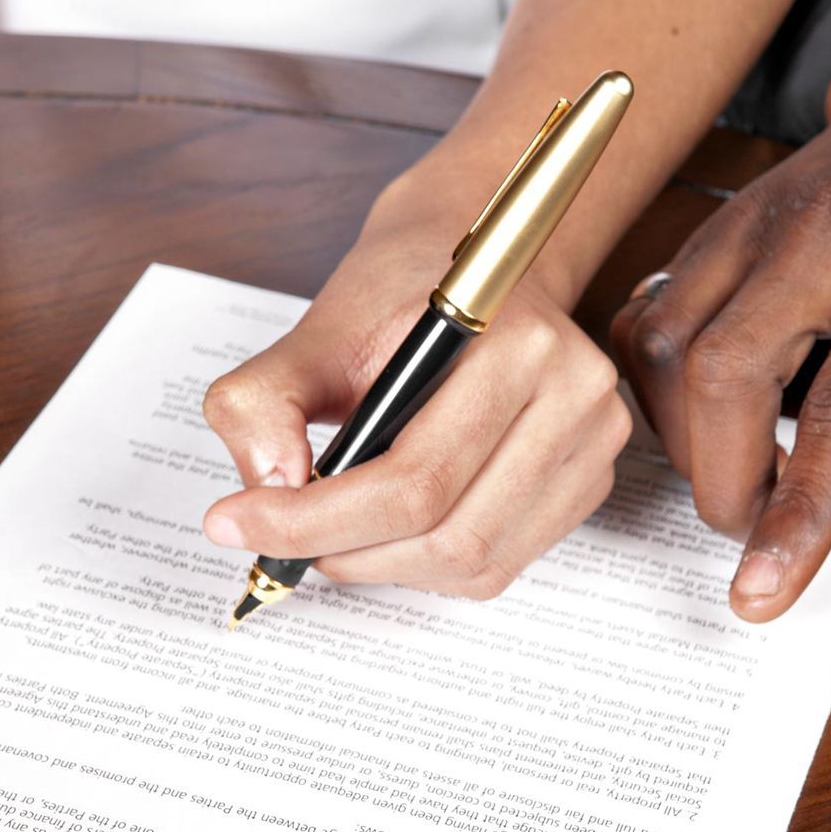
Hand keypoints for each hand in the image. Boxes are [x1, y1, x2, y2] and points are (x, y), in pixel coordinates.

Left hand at [201, 203, 631, 598]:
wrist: (471, 266)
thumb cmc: (399, 295)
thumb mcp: (313, 330)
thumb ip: (263, 402)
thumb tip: (266, 487)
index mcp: (519, 344)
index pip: (414, 479)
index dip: (315, 519)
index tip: (236, 522)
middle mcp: (576, 396)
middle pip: (449, 535)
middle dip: (346, 551)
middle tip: (279, 537)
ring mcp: (594, 445)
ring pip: (475, 564)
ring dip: (385, 564)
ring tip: (333, 529)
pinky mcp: (590, 482)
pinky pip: (500, 565)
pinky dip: (428, 564)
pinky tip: (391, 526)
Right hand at [612, 14, 830, 621]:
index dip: (800, 509)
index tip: (764, 590)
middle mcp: (825, 230)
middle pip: (724, 376)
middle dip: (724, 484)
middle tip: (762, 532)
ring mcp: (755, 223)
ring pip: (665, 349)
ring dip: (687, 443)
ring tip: (743, 476)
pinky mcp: (713, 228)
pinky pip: (646, 321)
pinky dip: (656, 393)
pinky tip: (705, 421)